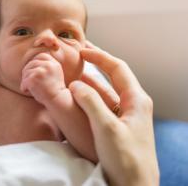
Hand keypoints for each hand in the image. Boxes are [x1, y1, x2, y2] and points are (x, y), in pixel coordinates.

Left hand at [20, 53, 65, 103]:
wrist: (57, 100)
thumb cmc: (54, 90)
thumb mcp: (55, 74)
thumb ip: (47, 66)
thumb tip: (32, 62)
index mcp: (54, 63)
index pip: (41, 56)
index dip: (35, 62)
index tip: (34, 72)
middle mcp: (48, 65)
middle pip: (31, 63)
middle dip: (28, 72)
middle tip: (30, 82)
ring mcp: (40, 71)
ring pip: (26, 72)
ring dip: (25, 81)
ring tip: (31, 88)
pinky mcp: (33, 78)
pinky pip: (23, 81)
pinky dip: (24, 88)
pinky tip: (28, 92)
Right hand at [69, 41, 158, 185]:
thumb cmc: (126, 159)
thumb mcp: (106, 128)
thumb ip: (91, 102)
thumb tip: (77, 85)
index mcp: (136, 100)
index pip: (117, 68)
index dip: (99, 56)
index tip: (82, 50)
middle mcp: (132, 104)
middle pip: (112, 77)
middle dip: (95, 65)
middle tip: (78, 54)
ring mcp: (125, 116)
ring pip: (105, 92)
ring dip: (90, 82)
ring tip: (73, 73)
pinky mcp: (117, 126)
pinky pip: (102, 106)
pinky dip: (89, 98)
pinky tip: (77, 96)